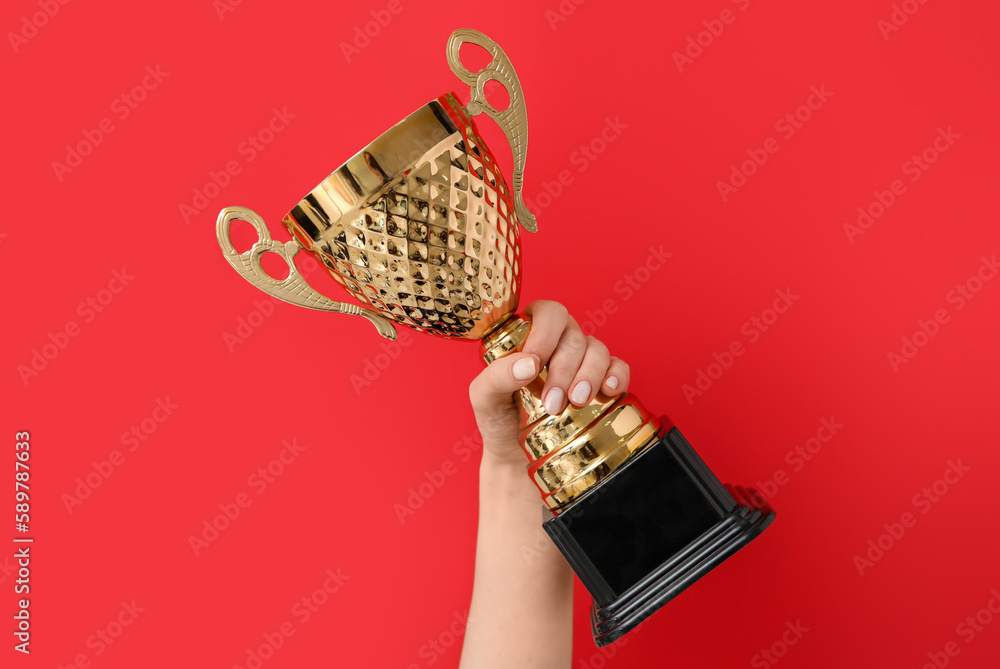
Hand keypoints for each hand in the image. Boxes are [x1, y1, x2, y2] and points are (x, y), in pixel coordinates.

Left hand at [469, 300, 630, 466]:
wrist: (517, 459)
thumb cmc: (498, 420)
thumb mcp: (483, 398)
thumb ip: (497, 376)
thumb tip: (529, 364)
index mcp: (529, 334)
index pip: (546, 313)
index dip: (545, 333)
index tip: (535, 365)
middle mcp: (558, 343)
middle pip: (573, 335)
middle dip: (564, 368)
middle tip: (552, 402)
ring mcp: (582, 362)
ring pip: (597, 350)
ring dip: (589, 375)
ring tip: (576, 403)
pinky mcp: (601, 384)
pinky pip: (619, 368)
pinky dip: (617, 376)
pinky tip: (609, 390)